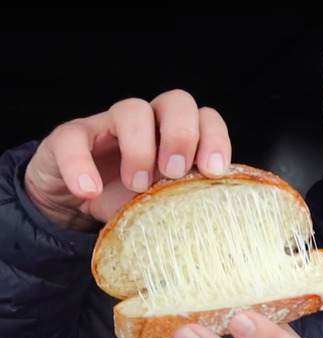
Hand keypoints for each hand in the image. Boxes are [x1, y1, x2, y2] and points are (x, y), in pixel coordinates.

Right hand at [24, 89, 230, 230]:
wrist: (74, 203)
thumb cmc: (128, 198)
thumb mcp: (161, 203)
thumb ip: (184, 200)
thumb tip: (213, 215)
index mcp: (178, 135)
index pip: (207, 118)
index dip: (215, 139)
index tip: (213, 171)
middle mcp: (149, 121)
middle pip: (177, 101)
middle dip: (182, 135)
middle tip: (174, 172)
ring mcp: (109, 123)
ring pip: (132, 109)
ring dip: (139, 149)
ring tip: (137, 186)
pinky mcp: (70, 135)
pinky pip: (74, 138)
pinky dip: (81, 165)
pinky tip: (89, 191)